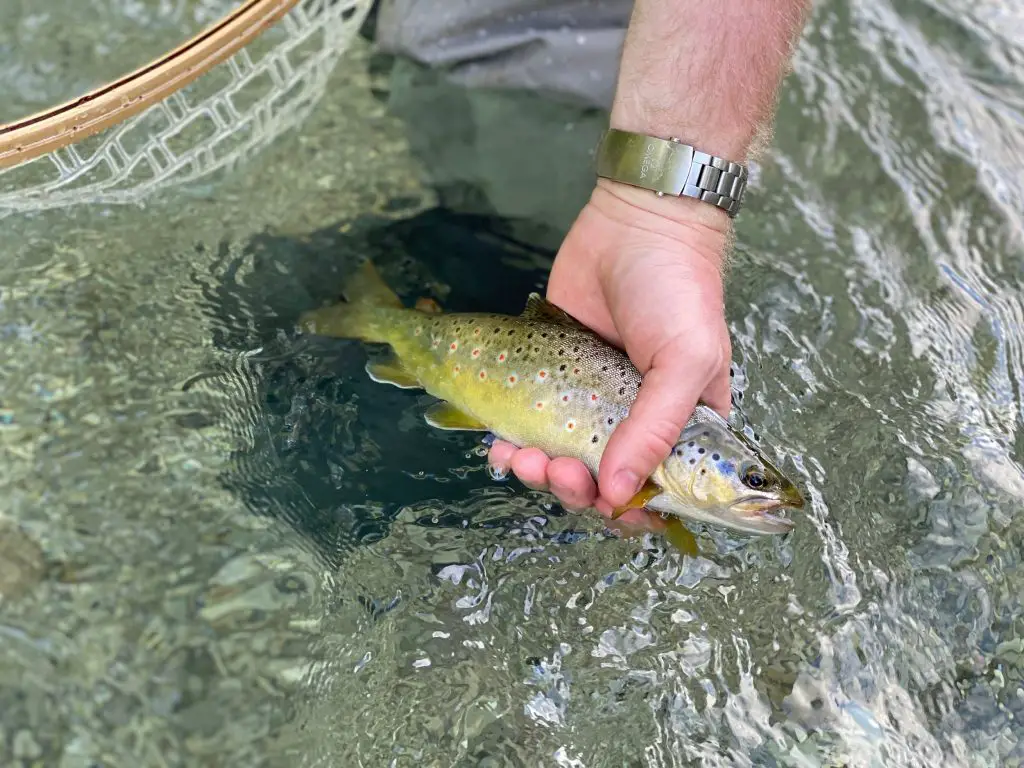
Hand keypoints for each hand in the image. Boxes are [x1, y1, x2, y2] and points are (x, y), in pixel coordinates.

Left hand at [487, 179, 732, 527]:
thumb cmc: (677, 292)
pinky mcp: (551, 375)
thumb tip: (617, 493)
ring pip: (558, 458)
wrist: (635, 222)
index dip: (629, 510)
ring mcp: (588, 400)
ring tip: (519, 458)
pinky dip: (511, 442)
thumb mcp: (686, 362)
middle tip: (554, 471)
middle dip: (572, 489)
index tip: (603, 506)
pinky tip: (498, 444)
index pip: (655, 489)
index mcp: (681, 428)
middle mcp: (633, 420)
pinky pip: (527, 422)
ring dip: (537, 471)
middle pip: (599, 482)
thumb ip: (655, 429)